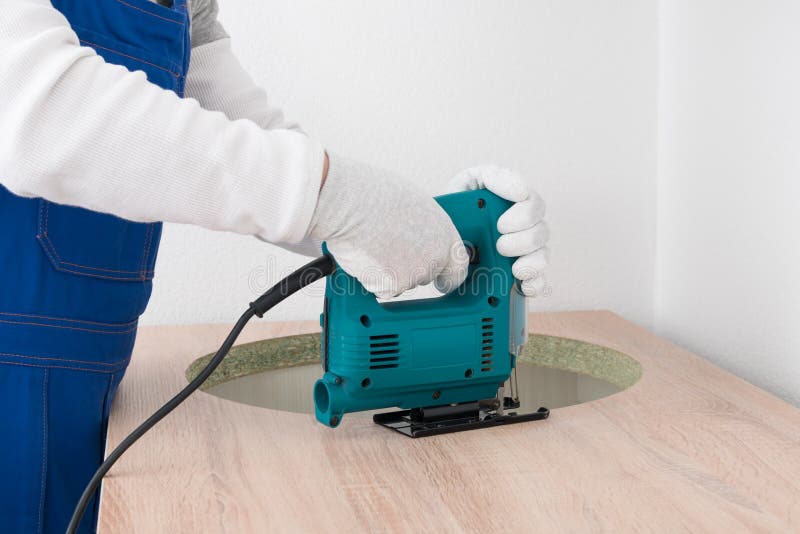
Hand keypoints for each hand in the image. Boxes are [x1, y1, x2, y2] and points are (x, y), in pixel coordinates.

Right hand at [308, 155, 468, 298]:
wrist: (350, 203)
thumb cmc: (374, 196)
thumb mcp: (414, 205)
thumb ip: (423, 228)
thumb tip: (418, 238)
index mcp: (444, 233)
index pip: (458, 266)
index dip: (449, 276)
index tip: (443, 282)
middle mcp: (435, 256)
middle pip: (425, 275)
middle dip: (409, 269)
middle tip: (390, 253)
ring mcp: (415, 273)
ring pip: (401, 282)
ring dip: (388, 272)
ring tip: (374, 244)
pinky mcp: (392, 285)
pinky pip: (380, 288)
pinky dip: (371, 277)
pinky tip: (365, 254)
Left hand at [447, 165, 548, 296]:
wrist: (435, 241)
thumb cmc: (454, 209)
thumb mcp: (467, 184)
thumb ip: (492, 177)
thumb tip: (520, 190)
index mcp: (515, 204)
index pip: (534, 204)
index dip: (525, 214)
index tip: (502, 224)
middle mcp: (524, 227)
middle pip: (541, 231)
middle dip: (523, 240)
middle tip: (500, 246)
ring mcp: (523, 252)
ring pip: (542, 255)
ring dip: (531, 263)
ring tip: (514, 269)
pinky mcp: (518, 275)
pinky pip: (538, 281)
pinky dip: (535, 284)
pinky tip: (524, 286)